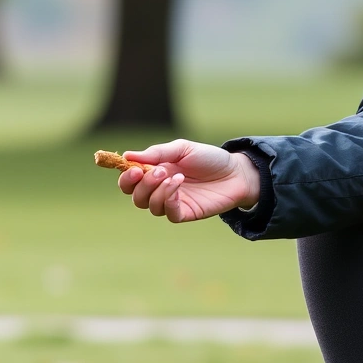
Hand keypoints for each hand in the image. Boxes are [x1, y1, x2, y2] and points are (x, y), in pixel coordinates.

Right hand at [115, 140, 260, 222]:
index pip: (130, 181)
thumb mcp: (182, 149)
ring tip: (177, 177)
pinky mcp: (185, 213)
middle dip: (142, 185)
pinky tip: (179, 185)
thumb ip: (157, 153)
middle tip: (159, 171)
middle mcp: (160, 190)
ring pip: (149, 206)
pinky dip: (169, 200)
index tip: (133, 168)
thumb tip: (127, 156)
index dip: (126, 177)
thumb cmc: (209, 158)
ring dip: (158, 191)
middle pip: (136, 197)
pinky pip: (168, 213)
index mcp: (155, 172)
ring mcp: (172, 203)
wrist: (236, 172)